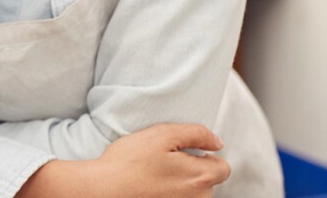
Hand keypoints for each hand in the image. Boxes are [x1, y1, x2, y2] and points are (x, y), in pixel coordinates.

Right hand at [99, 123, 229, 196]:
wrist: (104, 189)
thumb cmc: (129, 162)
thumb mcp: (162, 134)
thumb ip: (196, 133)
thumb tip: (217, 142)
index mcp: (200, 177)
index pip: (223, 167)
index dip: (206, 155)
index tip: (185, 152)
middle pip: (208, 182)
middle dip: (193, 171)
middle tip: (165, 161)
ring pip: (193, 194)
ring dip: (181, 184)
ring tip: (156, 174)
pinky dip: (170, 194)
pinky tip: (152, 187)